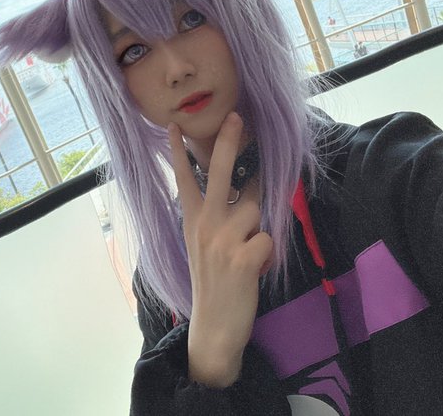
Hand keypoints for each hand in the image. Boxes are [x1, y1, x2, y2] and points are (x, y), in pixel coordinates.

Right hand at [168, 112, 272, 387]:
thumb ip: (218, 217)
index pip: (183, 180)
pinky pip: (268, 238)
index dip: (177, 152)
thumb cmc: (212, 281)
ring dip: (258, 228)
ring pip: (256, 209)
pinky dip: (267, 253)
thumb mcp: (204, 246)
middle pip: (218, 173)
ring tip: (246, 253)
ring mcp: (222, 240)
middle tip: (237, 116)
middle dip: (228, 142)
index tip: (174, 126)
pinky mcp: (242, 258)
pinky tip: (254, 269)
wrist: (213, 325)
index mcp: (192, 221)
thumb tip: (247, 188)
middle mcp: (204, 225)